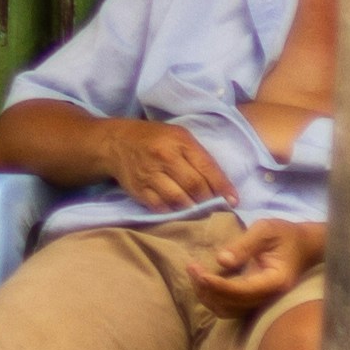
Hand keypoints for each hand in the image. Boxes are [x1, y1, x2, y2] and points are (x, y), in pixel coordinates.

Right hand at [94, 117, 233, 211]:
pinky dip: (173, 212)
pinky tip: (178, 211)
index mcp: (179, 141)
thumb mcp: (179, 137)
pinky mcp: (138, 189)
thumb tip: (221, 186)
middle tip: (216, 207)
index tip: (233, 201)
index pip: (206, 168)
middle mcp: (164, 157)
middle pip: (194, 186)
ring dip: (192, 209)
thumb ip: (199, 157)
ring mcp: (149, 174)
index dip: (222, 187)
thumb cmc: (155, 138)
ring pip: (178, 199)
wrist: (115, 142)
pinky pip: (161, 207)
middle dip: (209, 200)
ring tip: (199, 211)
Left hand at [179, 220, 325, 316]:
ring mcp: (261, 302)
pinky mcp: (253, 300)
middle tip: (191, 267)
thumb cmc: (285, 235)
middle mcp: (269, 298)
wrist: (302, 245)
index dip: (219, 286)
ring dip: (207, 296)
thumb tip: (221, 260)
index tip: (199, 273)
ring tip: (194, 273)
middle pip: (233, 305)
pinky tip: (204, 279)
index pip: (244, 291)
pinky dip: (213, 297)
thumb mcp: (266, 230)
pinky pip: (229, 307)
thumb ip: (244, 245)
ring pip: (228, 310)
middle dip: (208, 289)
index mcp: (276, 281)